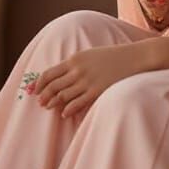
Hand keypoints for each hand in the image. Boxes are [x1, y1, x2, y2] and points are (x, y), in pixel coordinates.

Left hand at [34, 43, 151, 120]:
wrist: (135, 57)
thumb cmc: (113, 56)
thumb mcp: (90, 55)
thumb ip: (75, 64)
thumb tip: (61, 76)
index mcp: (74, 59)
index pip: (49, 73)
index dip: (39, 84)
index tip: (34, 91)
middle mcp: (78, 70)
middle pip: (53, 86)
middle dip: (44, 96)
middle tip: (41, 103)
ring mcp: (87, 81)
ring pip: (62, 96)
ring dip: (54, 103)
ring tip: (50, 108)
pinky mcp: (97, 91)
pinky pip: (77, 103)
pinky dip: (68, 109)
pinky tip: (65, 113)